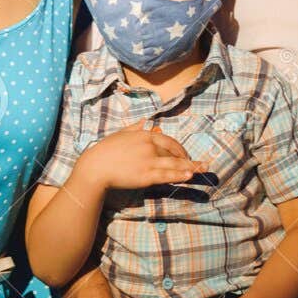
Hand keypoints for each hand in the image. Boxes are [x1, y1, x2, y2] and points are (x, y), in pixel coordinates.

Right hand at [73, 121, 201, 192]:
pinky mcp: (146, 176)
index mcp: (144, 135)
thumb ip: (134, 128)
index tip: (185, 154)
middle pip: (173, 153)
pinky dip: (179, 175)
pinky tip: (189, 176)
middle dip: (188, 159)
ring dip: (190, 167)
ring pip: (174, 164)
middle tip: (202, 164)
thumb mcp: (120, 134)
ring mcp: (149, 161)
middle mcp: (149, 146)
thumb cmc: (105, 150)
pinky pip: (166, 176)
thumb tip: (145, 121)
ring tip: (202, 169)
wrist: (95, 167)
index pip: (168, 141)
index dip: (179, 148)